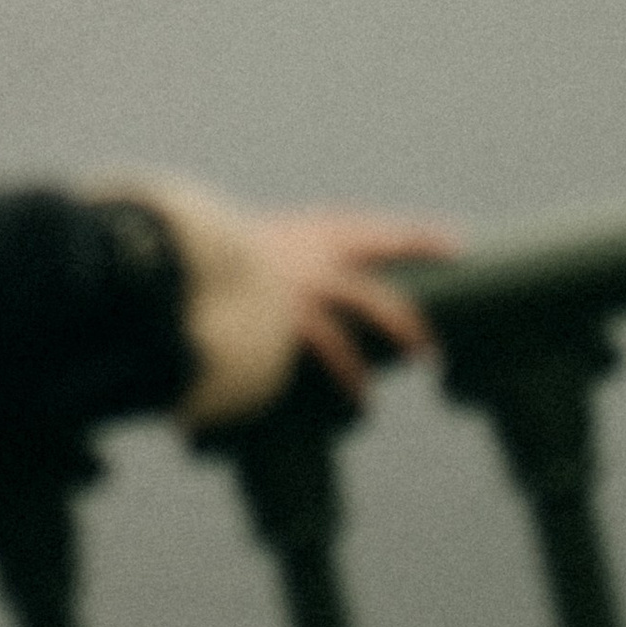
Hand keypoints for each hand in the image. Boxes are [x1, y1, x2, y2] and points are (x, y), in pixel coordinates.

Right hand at [131, 180, 461, 428]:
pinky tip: (362, 400)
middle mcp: (309, 249)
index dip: (410, 235)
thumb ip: (244, 265)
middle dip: (420, 253)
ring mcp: (305, 281)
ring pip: (373, 301)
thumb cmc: (190, 250)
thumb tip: (240, 285)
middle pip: (382, 244)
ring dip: (402, 327)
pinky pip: (335, 349)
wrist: (174, 255)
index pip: (363, 226)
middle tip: (450, 269)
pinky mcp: (294, 315)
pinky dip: (349, 376)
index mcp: (296, 230)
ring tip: (423, 353)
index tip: (452, 243)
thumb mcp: (225, 250)